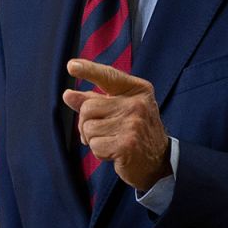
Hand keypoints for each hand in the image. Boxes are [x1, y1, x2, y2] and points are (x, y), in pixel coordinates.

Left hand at [62, 58, 170, 190]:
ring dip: (94, 140)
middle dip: (87, 123)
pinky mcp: (127, 144)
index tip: (71, 66)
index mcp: (137, 90)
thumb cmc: (135, 132)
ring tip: (112, 142)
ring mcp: (133, 123)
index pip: (108, 76)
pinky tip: (115, 153)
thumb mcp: (119, 110)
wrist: (158, 161)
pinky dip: (99, 152)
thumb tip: (68, 95)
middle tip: (104, 132)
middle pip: (88, 107)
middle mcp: (137, 103)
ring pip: (88, 128)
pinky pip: (94, 145)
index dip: (88, 70)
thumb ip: (94, 100)